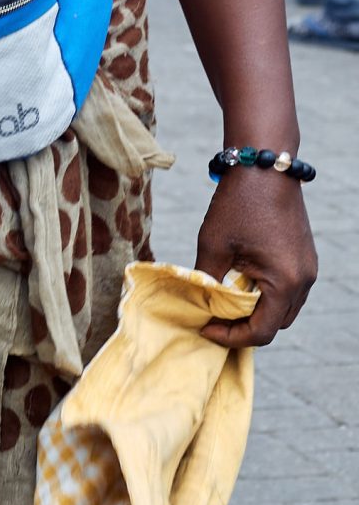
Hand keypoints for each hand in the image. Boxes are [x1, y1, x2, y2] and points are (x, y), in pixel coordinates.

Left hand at [194, 167, 316, 346]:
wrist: (264, 167)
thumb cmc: (237, 204)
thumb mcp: (213, 244)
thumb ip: (206, 280)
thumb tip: (197, 304)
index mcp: (285, 283)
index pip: (263, 331)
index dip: (231, 337)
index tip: (204, 329)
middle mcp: (304, 282)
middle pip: (276, 324)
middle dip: (243, 328)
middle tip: (210, 319)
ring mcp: (308, 271)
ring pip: (283, 310)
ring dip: (255, 312)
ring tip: (222, 304)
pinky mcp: (304, 260)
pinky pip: (287, 291)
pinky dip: (265, 296)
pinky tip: (238, 284)